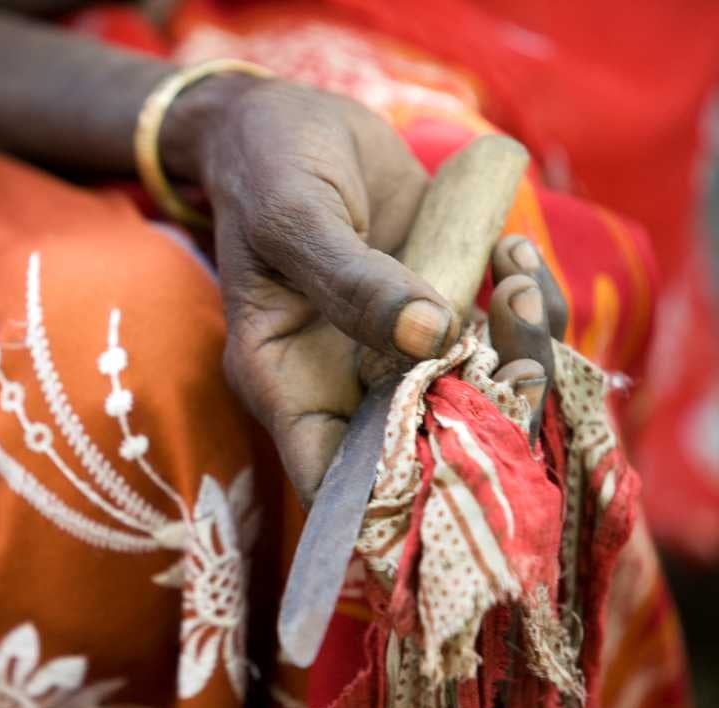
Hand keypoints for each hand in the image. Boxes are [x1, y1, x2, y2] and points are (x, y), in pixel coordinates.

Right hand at [162, 78, 564, 502]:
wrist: (291, 120)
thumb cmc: (267, 169)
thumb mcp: (294, 219)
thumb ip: (352, 281)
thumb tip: (429, 337)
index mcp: (284, 382)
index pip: (329, 475)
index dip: (387, 503)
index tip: (454, 490)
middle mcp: (344, 382)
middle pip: (419, 445)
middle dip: (484, 419)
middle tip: (520, 359)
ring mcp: (399, 350)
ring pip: (477, 393)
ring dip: (518, 351)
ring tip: (513, 279)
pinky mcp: (442, 310)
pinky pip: (500, 334)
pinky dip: (524, 304)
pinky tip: (511, 254)